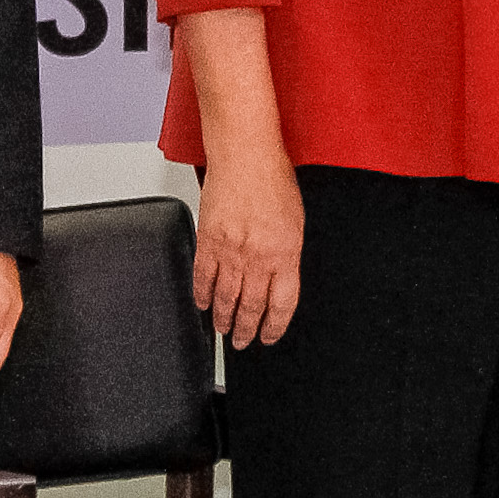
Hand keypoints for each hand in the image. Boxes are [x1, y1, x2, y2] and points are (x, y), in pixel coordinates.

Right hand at [192, 151, 304, 348]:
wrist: (245, 155)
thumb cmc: (273, 179)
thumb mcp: (296, 220)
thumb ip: (287, 253)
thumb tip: (280, 277)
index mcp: (285, 254)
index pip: (282, 305)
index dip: (275, 327)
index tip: (269, 336)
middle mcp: (258, 258)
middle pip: (251, 307)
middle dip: (247, 330)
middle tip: (242, 342)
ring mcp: (231, 251)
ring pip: (225, 298)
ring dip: (223, 319)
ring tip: (222, 330)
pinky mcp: (208, 241)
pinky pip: (203, 277)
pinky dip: (202, 294)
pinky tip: (202, 303)